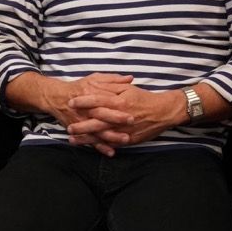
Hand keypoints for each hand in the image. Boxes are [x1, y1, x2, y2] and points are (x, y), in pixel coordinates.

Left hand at [63, 75, 184, 152]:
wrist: (163, 112)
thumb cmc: (144, 98)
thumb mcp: (128, 88)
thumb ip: (111, 85)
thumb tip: (94, 83)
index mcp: (120, 102)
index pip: (98, 100)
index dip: (83, 102)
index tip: (71, 102)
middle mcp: (120, 117)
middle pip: (96, 121)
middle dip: (81, 125)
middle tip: (68, 126)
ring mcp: (123, 130)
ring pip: (101, 135)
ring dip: (86, 138)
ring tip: (72, 139)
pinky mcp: (128, 140)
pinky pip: (111, 143)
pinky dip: (99, 146)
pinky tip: (89, 146)